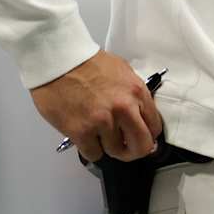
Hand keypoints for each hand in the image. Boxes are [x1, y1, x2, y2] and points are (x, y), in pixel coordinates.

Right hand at [30, 50, 163, 161]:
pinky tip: (86, 137)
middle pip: (141, 146)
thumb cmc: (87, 63)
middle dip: (135, 151)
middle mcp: (124, 109)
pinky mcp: (81, 132)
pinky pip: (93, 153)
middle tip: (126, 149)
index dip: (148, 136)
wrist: (59, 60)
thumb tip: (140, 115)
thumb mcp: (123, 72)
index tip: (141, 138)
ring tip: (99, 135)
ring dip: (107, 147)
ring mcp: (103, 122)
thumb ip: (134, 95)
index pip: (154, 127)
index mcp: (137, 92)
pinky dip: (90, 149)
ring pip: (115, 151)